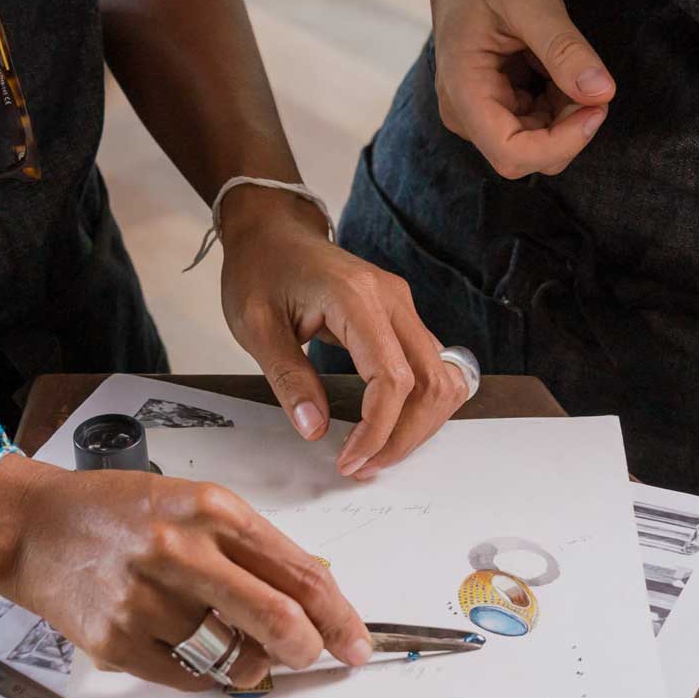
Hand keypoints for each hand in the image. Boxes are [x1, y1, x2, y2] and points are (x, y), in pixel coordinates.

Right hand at [0, 457, 373, 688]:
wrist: (33, 526)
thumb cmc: (119, 513)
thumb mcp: (194, 506)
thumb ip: (255, 548)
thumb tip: (317, 591)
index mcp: (212, 512)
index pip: (300, 574)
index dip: (339, 616)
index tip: (356, 641)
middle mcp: (182, 553)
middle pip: (279, 620)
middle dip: (309, 648)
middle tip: (311, 655)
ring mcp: (148, 602)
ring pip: (237, 660)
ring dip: (254, 664)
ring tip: (236, 644)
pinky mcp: (120, 642)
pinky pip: (191, 679)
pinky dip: (206, 673)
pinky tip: (190, 646)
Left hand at [217, 185, 468, 477]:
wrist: (271, 230)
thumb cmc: (260, 269)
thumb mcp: (257, 326)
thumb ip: (288, 378)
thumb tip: (315, 430)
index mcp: (356, 298)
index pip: (393, 379)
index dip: (378, 430)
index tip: (350, 460)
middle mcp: (393, 300)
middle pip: (431, 383)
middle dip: (404, 437)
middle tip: (364, 467)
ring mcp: (403, 307)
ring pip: (441, 379)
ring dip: (419, 425)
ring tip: (377, 452)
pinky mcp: (402, 318)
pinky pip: (432, 369)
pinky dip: (420, 406)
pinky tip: (390, 426)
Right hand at [430, 0, 614, 178]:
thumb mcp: (529, 0)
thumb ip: (564, 49)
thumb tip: (602, 93)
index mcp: (463, 92)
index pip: (512, 155)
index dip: (561, 144)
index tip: (597, 107)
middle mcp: (466, 113)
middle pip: (530, 155)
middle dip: (569, 126)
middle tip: (590, 76)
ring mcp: (479, 112)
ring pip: (538, 142)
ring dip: (567, 113)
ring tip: (571, 61)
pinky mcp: (496, 105)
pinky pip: (538, 124)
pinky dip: (561, 103)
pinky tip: (558, 65)